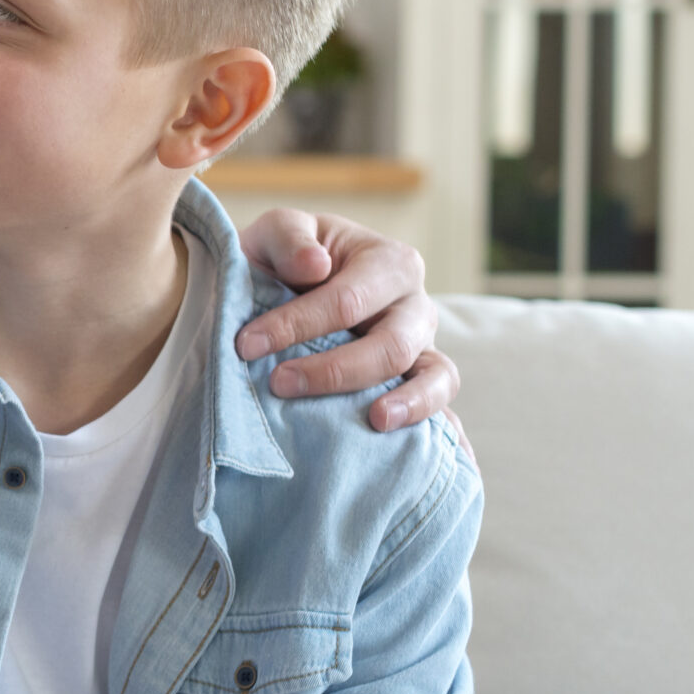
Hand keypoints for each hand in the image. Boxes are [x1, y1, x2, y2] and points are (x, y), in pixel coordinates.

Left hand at [233, 208, 462, 437]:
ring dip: (406, 402)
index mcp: (388, 263)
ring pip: (434, 377)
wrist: (285, 284)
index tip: (246, 345)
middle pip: (392, 344)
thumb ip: (290, 237)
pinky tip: (447, 460)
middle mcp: (415, 306)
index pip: (348, 300)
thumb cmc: (283, 259)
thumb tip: (315, 266)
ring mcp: (423, 348)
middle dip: (334, 369)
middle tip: (278, 383)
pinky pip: (445, 408)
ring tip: (374, 421)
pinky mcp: (419, 384)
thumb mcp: (277, 232)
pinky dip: (448, 431)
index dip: (297, 324)